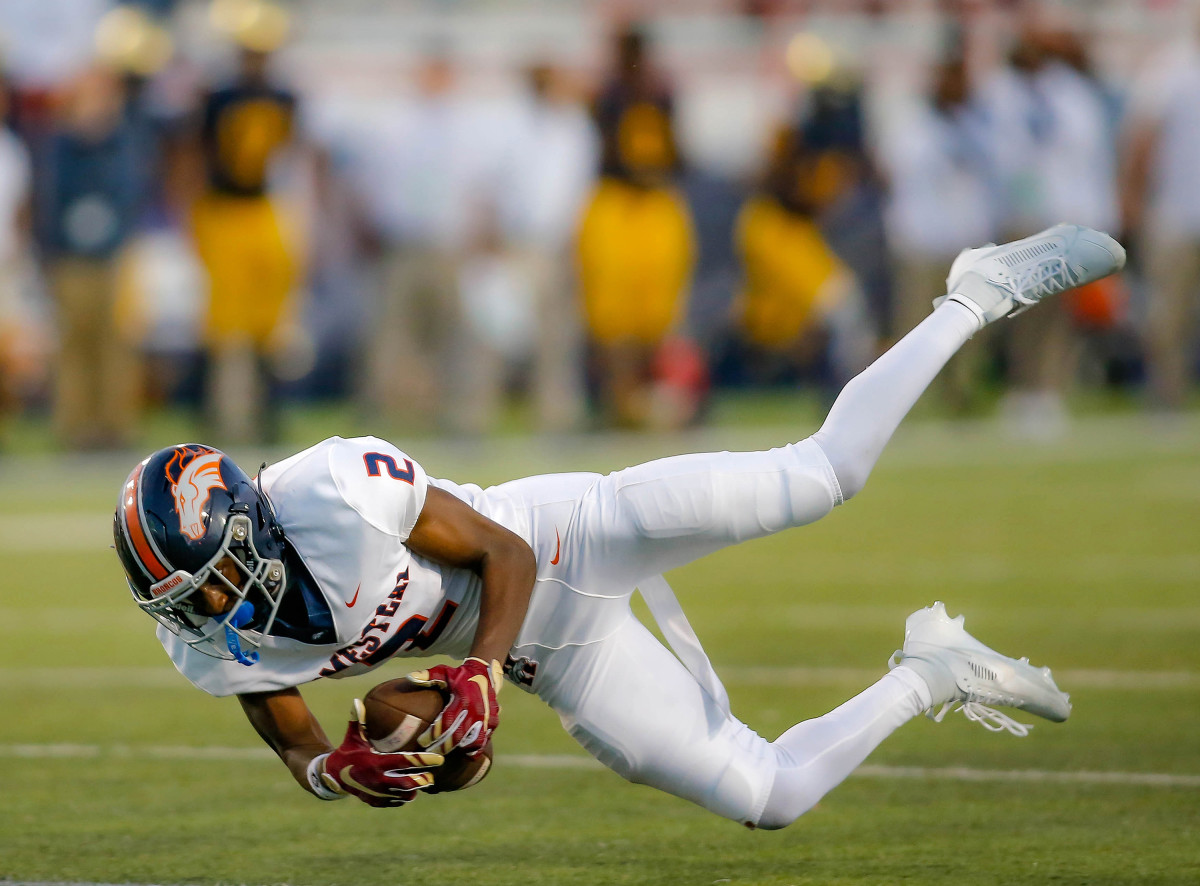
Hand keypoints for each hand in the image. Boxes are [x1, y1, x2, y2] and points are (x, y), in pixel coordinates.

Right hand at [316, 703, 443, 807]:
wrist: (331, 777)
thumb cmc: (347, 752)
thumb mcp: (352, 736)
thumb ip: (357, 719)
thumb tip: (357, 700)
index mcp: (376, 762)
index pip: (405, 761)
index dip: (423, 760)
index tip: (439, 759)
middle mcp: (378, 780)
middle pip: (407, 783)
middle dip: (422, 780)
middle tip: (432, 776)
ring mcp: (377, 793)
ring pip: (403, 795)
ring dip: (414, 789)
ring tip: (424, 783)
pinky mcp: (375, 801)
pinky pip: (394, 802)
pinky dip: (403, 798)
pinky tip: (409, 792)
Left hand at [406, 657, 500, 756]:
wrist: (484, 671)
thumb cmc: (458, 675)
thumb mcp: (443, 672)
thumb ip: (427, 676)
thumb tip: (410, 678)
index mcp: (463, 700)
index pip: (446, 723)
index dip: (433, 735)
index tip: (421, 741)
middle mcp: (476, 711)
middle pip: (457, 737)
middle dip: (442, 747)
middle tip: (430, 752)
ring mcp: (486, 718)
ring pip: (473, 743)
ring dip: (459, 750)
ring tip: (446, 753)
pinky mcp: (492, 722)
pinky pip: (483, 741)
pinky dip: (473, 749)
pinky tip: (462, 752)